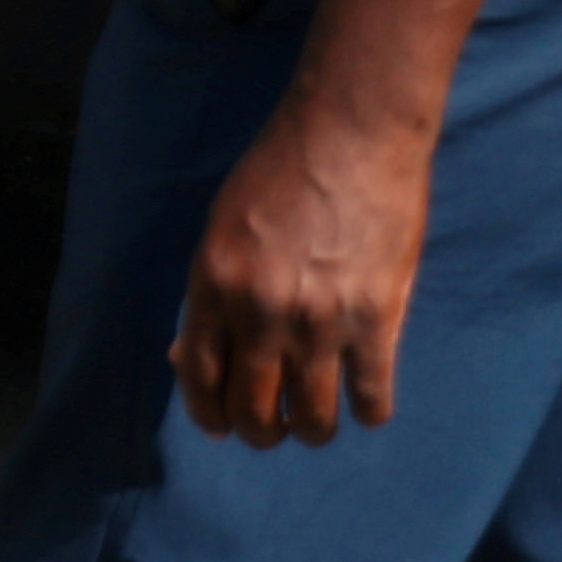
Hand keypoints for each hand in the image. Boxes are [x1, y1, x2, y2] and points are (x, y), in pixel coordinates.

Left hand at [162, 0, 556, 450]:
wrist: (351, 128)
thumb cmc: (281, 169)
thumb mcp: (222, 225)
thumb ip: (210, 292)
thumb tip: (185, 354)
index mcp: (214, 283)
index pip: (200, 377)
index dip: (210, 413)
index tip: (222, 425)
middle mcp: (261, 310)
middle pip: (255, 411)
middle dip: (262, 432)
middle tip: (275, 429)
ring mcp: (321, 320)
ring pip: (315, 419)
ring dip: (314, 431)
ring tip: (318, 422)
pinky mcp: (377, 319)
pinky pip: (372, 398)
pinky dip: (369, 413)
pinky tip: (367, 403)